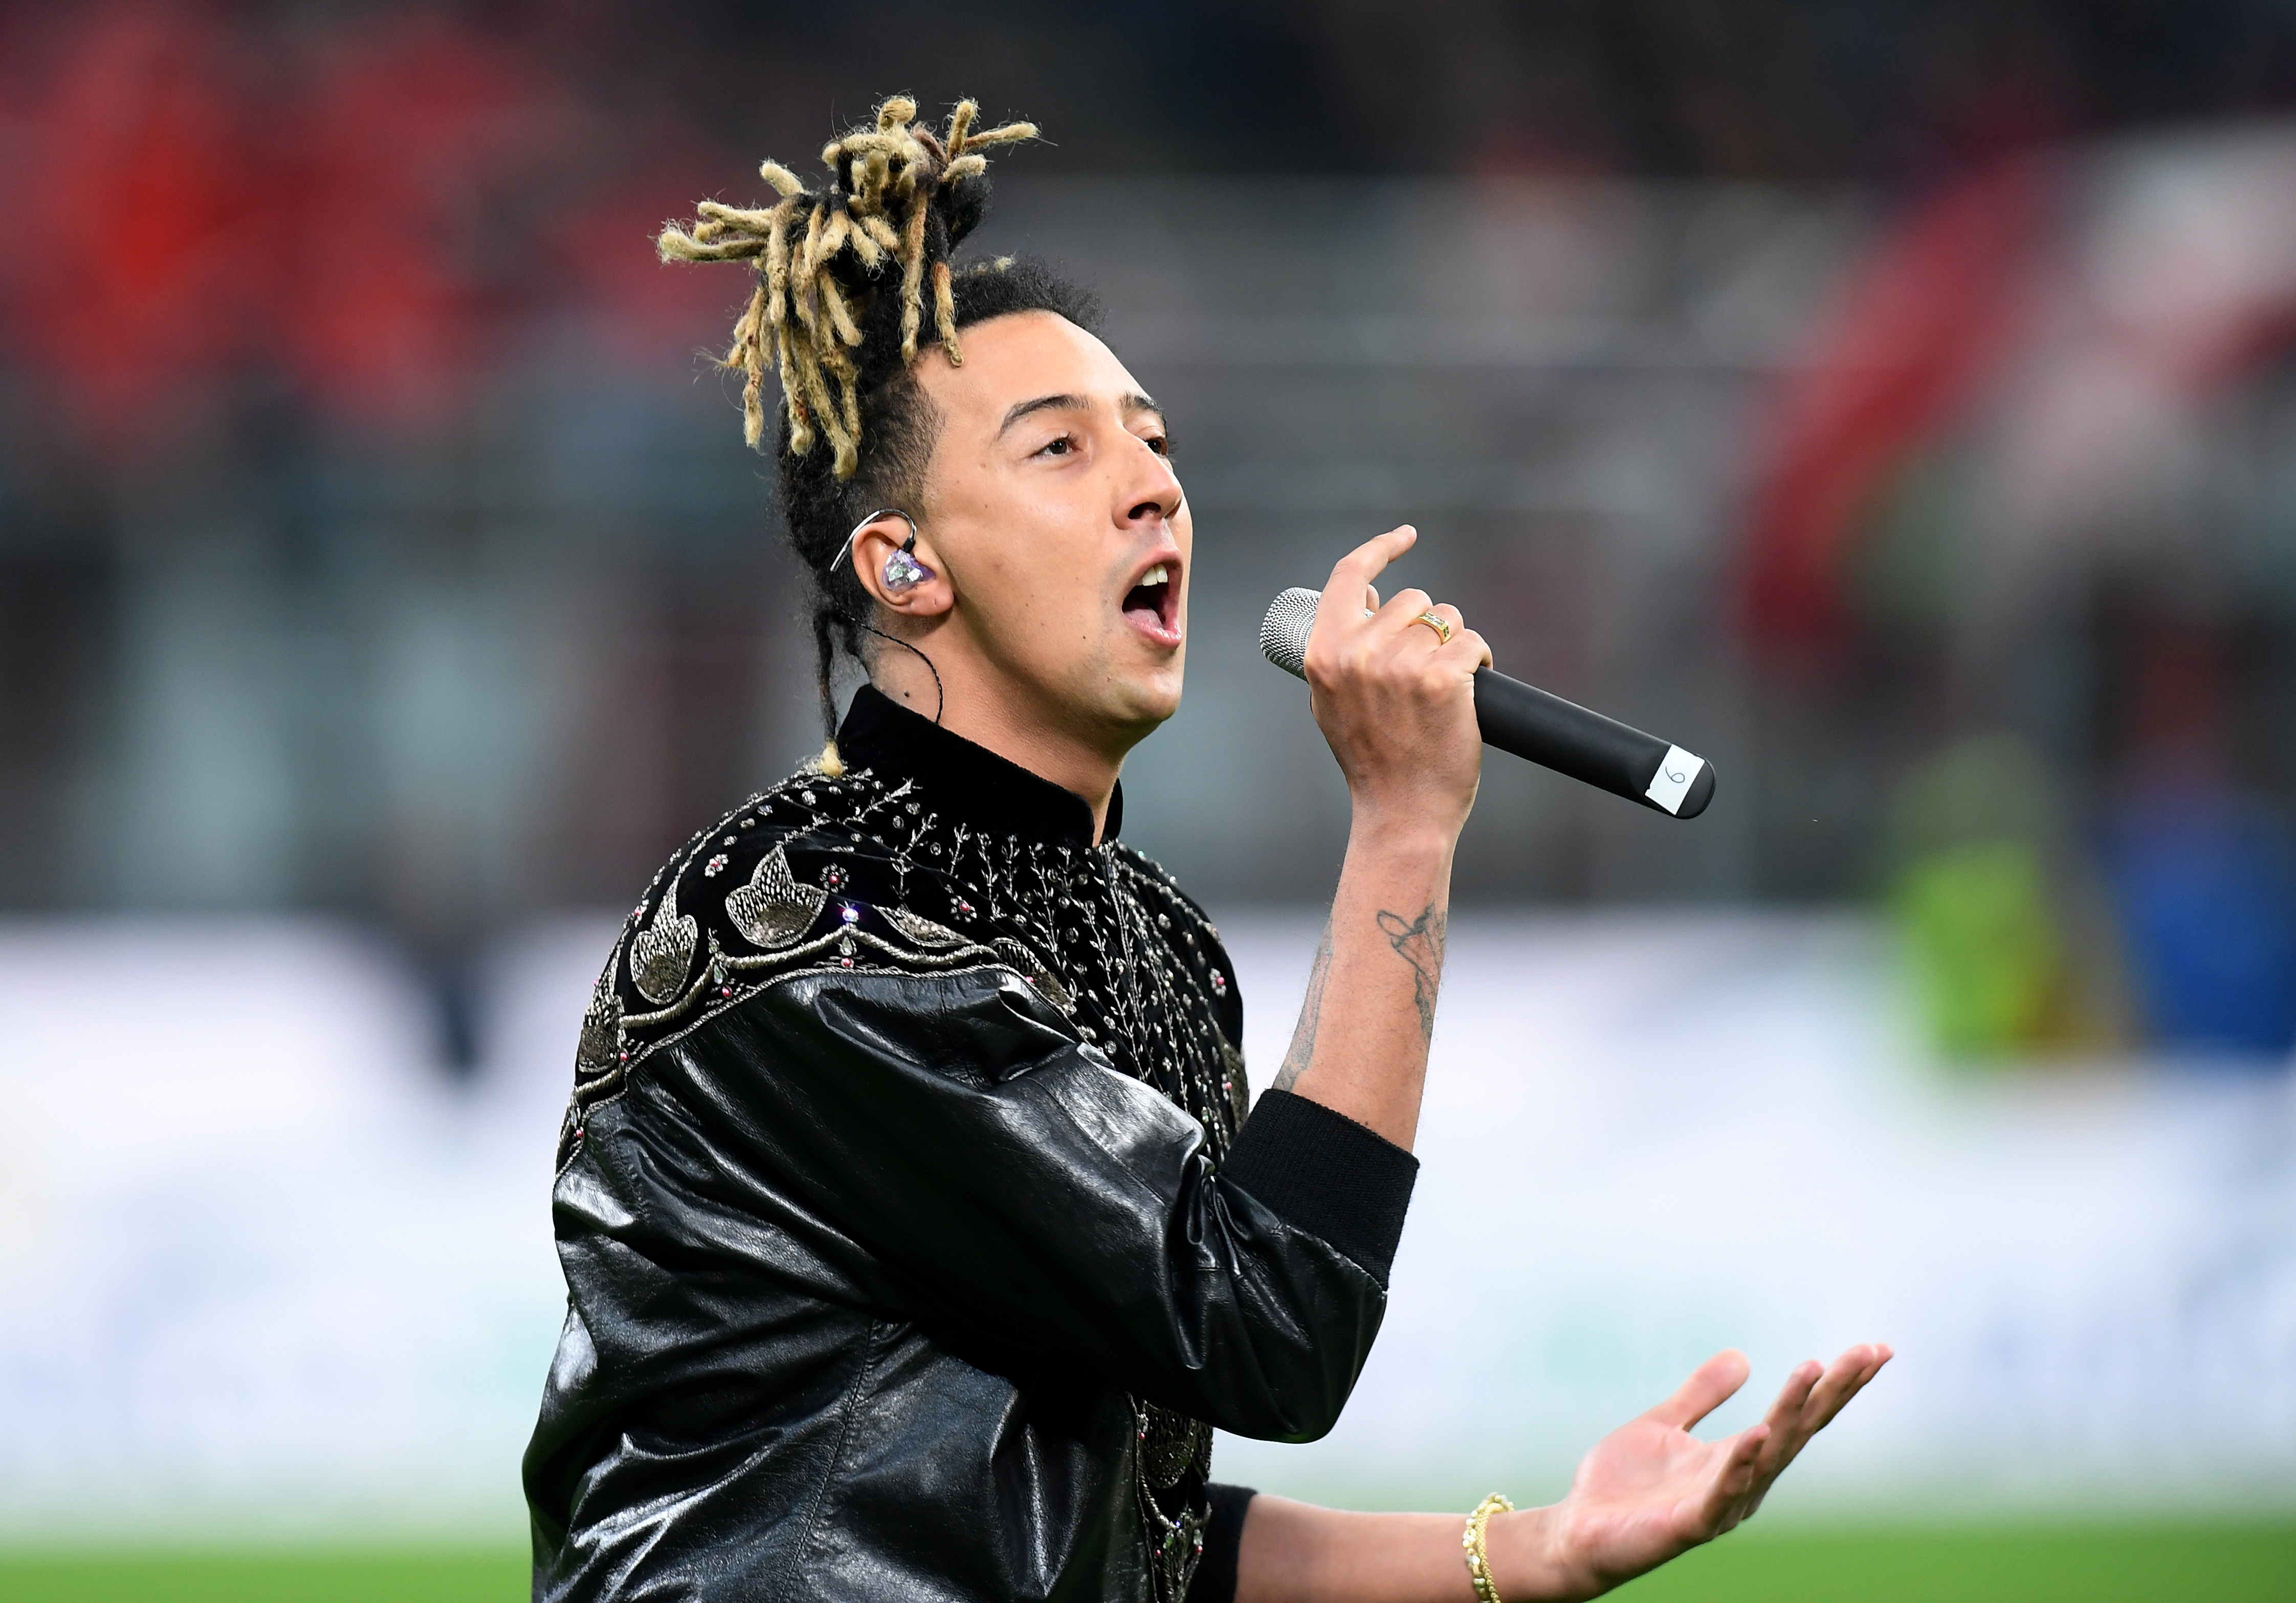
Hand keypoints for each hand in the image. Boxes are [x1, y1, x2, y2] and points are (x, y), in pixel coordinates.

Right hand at [1304, 526, 1491, 837]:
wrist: (1401, 813)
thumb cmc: (1372, 759)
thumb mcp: (1332, 700)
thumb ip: (1340, 647)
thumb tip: (1366, 589)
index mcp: (1324, 655)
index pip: (1348, 576)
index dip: (1380, 549)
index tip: (1406, 537)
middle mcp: (1358, 653)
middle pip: (1411, 599)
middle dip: (1427, 626)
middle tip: (1426, 669)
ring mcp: (1401, 665)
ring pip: (1446, 619)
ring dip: (1454, 645)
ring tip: (1445, 686)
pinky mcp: (1444, 678)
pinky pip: (1473, 643)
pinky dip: (1481, 662)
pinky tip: (1471, 690)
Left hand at [1494, 1344, 1892, 1599]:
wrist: (1579, 1531)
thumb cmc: (1624, 1485)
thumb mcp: (1664, 1424)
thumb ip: (1701, 1395)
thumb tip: (1743, 1356)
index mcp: (1740, 1457)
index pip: (1798, 1416)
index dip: (1835, 1384)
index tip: (1874, 1349)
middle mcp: (1744, 1481)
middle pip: (1799, 1430)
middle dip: (1835, 1391)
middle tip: (1871, 1352)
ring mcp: (1721, 1504)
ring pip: (1769, 1454)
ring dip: (1792, 1412)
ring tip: (1816, 1370)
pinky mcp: (1690, 1523)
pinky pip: (1723, 1491)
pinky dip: (1742, 1463)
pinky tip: (1758, 1434)